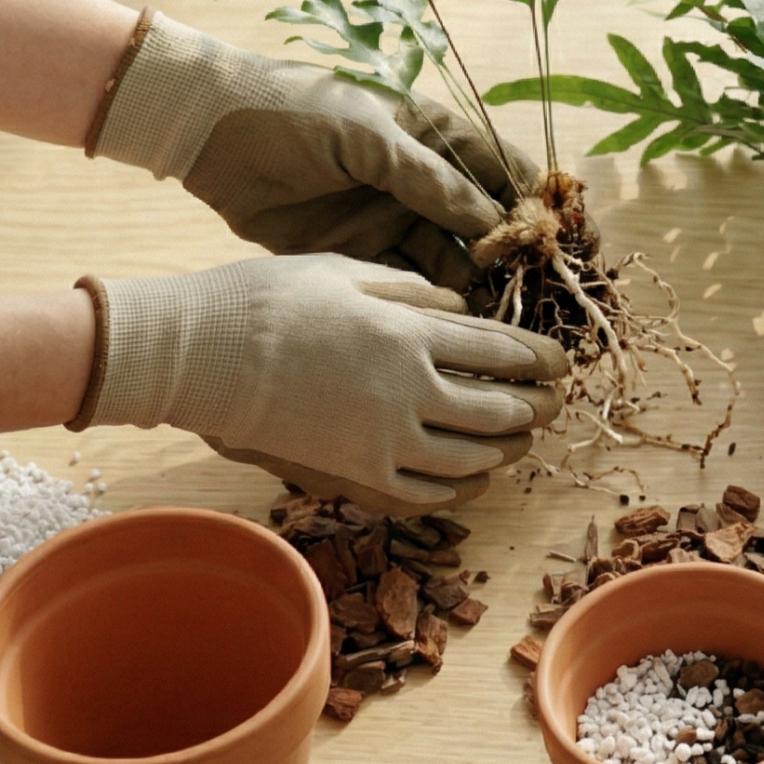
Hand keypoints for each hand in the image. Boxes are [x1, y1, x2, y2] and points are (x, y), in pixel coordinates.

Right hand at [71, 255, 565, 514]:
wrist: (200, 357)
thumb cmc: (266, 300)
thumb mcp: (347, 272)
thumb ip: (413, 291)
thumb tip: (461, 306)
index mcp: (411, 335)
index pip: (500, 350)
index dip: (540, 358)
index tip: (562, 362)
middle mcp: (409, 393)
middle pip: (498, 409)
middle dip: (535, 407)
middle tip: (553, 403)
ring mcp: (384, 441)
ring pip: (471, 457)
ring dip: (506, 449)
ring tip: (521, 439)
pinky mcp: (356, 474)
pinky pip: (425, 491)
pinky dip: (460, 486)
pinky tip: (472, 477)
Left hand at [92, 12, 534, 290]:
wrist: (213, 132)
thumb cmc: (297, 111)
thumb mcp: (369, 136)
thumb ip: (428, 179)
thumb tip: (490, 220)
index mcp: (435, 138)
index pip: (505, 172)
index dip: (540, 205)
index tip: (570, 240)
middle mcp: (424, 182)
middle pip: (486, 226)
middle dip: (516, 258)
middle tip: (545, 295)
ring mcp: (393, 219)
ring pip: (452, 259)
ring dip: (479, 286)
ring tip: (506, 318)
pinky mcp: (359, 252)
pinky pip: (407, 281)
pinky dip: (432, 302)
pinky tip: (456, 324)